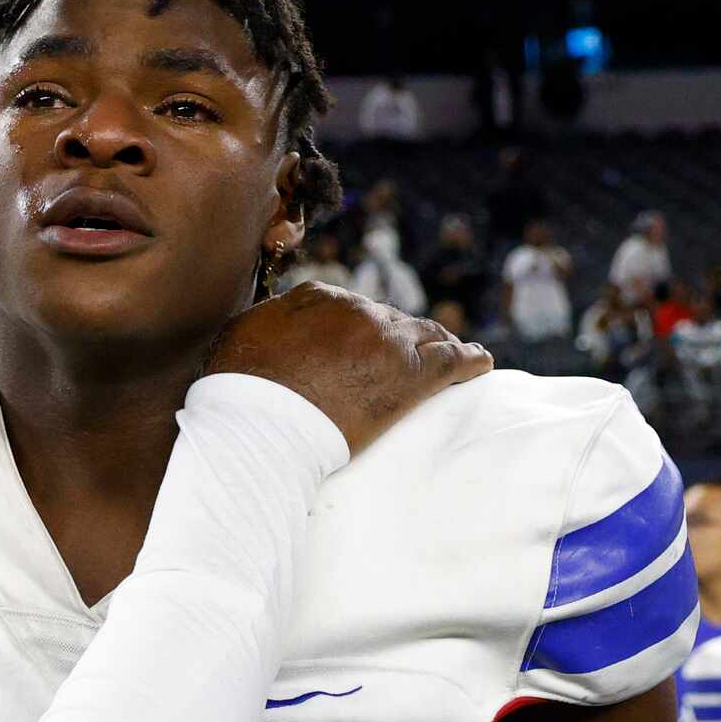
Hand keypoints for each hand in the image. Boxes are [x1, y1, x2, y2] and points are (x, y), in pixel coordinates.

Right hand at [208, 282, 492, 454]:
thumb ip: (270, 321)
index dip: (359, 328)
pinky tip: (481, 362)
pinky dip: (470, 360)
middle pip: (390, 320)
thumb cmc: (239, 389)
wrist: (261, 425)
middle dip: (398, 337)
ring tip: (455, 352)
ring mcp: (388, 341)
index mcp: (318, 297)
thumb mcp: (242, 336)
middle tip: (405, 358)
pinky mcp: (410, 378)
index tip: (362, 344)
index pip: (349, 308)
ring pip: (426, 334)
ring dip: (439, 343)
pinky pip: (454, 361)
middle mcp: (358, 311)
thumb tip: (278, 325)